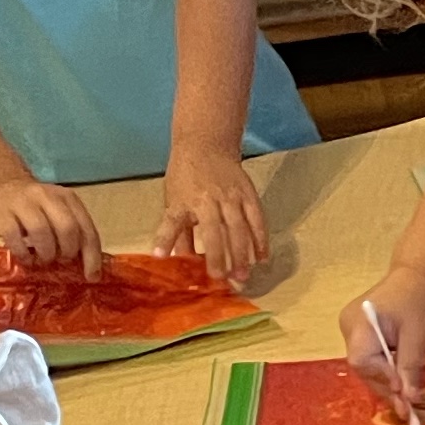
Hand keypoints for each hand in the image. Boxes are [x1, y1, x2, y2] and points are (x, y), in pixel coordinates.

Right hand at [0, 175, 104, 278]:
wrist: (1, 188)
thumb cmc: (37, 210)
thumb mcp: (59, 214)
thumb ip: (74, 234)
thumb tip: (89, 269)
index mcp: (67, 198)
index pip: (86, 229)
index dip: (91, 256)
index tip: (91, 277)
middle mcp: (46, 196)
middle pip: (67, 227)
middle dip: (68, 251)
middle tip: (61, 260)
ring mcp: (22, 203)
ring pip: (41, 231)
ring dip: (46, 253)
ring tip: (43, 260)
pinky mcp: (1, 214)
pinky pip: (15, 238)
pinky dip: (23, 254)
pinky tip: (26, 259)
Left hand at [154, 147, 268, 280]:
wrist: (206, 144)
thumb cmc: (186, 177)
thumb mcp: (174, 200)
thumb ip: (177, 231)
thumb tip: (173, 260)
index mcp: (183, 201)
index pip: (174, 223)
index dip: (168, 240)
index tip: (162, 258)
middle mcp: (207, 200)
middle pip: (213, 232)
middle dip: (218, 257)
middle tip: (223, 280)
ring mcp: (230, 197)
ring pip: (239, 229)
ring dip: (242, 254)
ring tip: (243, 276)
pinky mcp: (248, 195)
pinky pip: (257, 220)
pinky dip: (261, 239)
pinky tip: (262, 258)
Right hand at [342, 272, 424, 424]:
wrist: (417, 278)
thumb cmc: (419, 303)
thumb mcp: (418, 338)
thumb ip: (410, 368)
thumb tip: (409, 399)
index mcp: (360, 323)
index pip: (362, 362)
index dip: (382, 379)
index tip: (403, 393)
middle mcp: (348, 327)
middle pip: (362, 367)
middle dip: (386, 387)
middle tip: (407, 408)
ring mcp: (350, 329)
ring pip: (365, 366)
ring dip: (386, 382)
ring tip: (406, 399)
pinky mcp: (358, 333)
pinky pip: (368, 358)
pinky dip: (384, 370)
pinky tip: (400, 380)